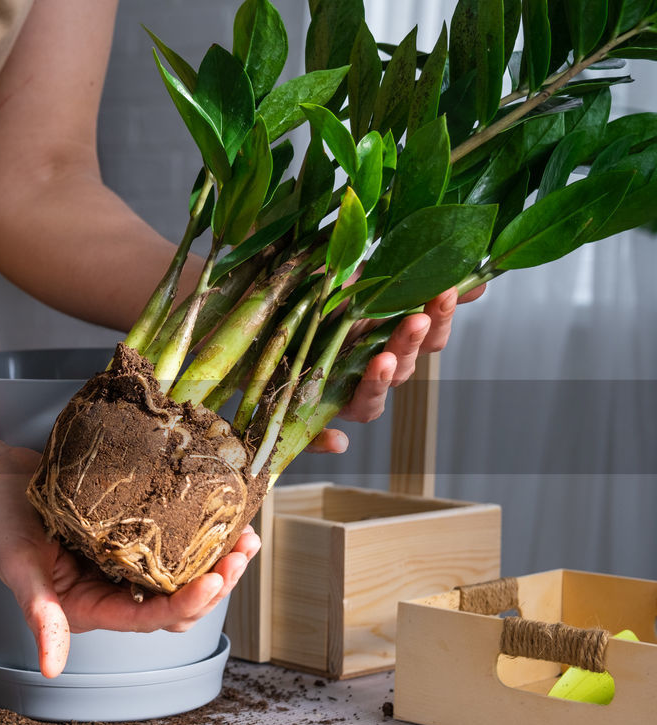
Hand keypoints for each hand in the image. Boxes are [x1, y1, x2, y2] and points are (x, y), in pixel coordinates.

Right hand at [0, 440, 260, 677]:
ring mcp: (125, 562)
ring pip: (184, 573)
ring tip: (245, 534)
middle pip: (178, 603)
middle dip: (216, 582)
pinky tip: (221, 514)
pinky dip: (200, 533)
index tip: (214, 579)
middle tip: (242, 551)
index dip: (185, 604)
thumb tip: (50, 667)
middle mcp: (114, 590)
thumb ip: (40, 616)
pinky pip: (175, 540)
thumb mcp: (17, 569)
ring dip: (217, 560)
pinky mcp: (131, 532)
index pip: (149, 617)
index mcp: (91, 608)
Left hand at [304, 284, 484, 452]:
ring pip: (369, 404)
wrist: (258, 315)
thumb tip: (471, 281)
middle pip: (403, 370)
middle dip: (410, 344)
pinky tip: (339, 441)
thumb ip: (403, 280)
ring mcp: (337, 395)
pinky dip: (328, 441)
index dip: (440, 320)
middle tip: (416, 320)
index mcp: (385, 341)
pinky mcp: (303, 411)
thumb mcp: (355, 279)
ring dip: (378, 384)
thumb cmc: (311, 298)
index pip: (426, 341)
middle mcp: (366, 373)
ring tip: (381, 360)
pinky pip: (316, 436)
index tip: (446, 291)